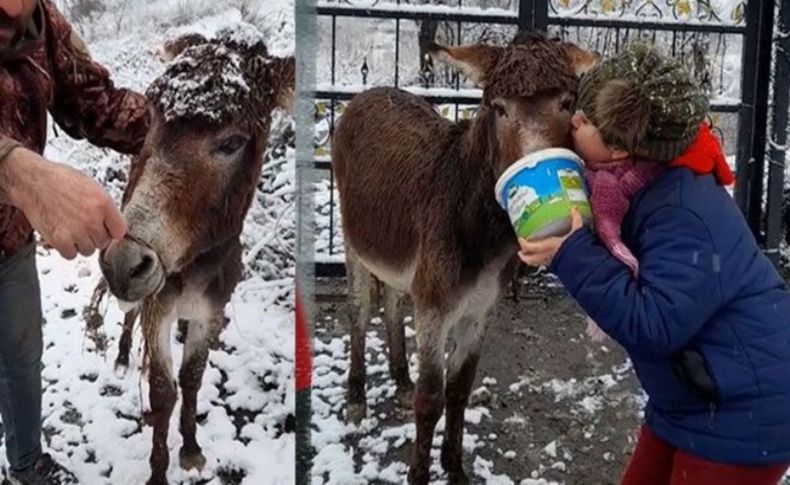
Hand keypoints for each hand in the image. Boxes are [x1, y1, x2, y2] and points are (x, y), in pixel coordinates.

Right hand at [2, 147, 126, 258]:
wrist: (32, 181)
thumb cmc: (59, 180)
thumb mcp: (91, 187)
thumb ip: (104, 207)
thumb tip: (112, 224)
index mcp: (103, 203)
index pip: (120, 231)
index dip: (112, 231)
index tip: (106, 230)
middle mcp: (93, 218)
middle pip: (104, 242)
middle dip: (94, 237)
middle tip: (82, 226)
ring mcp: (77, 230)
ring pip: (88, 251)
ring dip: (80, 244)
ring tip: (70, 229)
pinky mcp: (60, 240)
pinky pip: (71, 255)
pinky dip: (66, 249)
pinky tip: (62, 236)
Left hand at [518, 207, 583, 266]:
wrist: (583, 263)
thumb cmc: (577, 248)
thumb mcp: (576, 232)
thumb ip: (575, 220)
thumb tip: (574, 209)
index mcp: (548, 246)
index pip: (529, 247)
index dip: (523, 243)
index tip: (521, 238)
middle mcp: (547, 256)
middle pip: (529, 259)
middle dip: (524, 256)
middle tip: (520, 251)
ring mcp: (550, 263)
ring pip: (536, 264)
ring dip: (530, 261)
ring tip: (526, 257)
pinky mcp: (556, 267)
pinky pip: (544, 265)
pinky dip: (540, 263)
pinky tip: (543, 259)